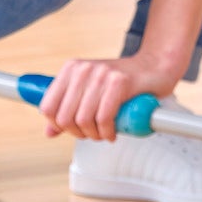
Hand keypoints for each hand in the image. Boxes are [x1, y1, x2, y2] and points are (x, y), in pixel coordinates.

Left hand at [37, 53, 180, 141]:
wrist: (154, 67)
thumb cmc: (123, 82)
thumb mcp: (90, 91)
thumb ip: (68, 109)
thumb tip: (49, 131)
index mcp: (71, 69)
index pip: (47, 106)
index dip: (58, 125)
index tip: (72, 129)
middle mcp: (83, 69)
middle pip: (65, 117)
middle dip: (78, 133)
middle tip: (91, 134)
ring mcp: (101, 74)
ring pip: (84, 120)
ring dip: (94, 135)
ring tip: (103, 133)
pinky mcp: (120, 82)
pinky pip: (104, 118)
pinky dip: (108, 132)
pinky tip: (113, 132)